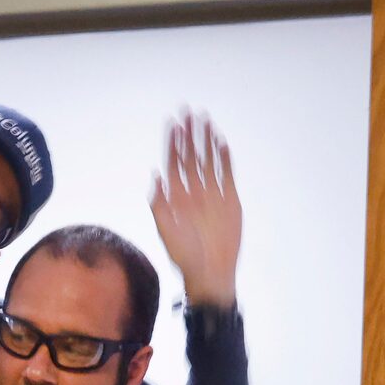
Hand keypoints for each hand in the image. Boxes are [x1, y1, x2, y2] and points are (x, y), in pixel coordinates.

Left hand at [150, 111, 240, 307]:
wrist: (210, 273)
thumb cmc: (185, 257)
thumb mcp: (166, 231)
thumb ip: (159, 204)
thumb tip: (155, 175)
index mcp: (176, 196)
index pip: (173, 162)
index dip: (172, 143)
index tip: (173, 123)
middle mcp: (193, 191)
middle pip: (190, 156)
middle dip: (189, 135)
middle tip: (189, 112)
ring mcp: (212, 194)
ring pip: (208, 161)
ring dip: (207, 141)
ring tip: (206, 120)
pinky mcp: (229, 200)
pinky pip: (226, 174)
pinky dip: (225, 159)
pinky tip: (222, 142)